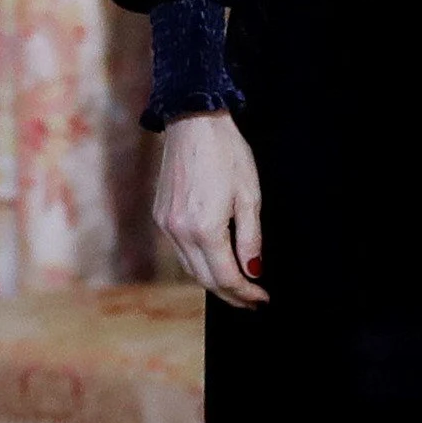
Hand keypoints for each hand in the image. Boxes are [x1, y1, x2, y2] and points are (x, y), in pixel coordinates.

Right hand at [153, 110, 266, 307]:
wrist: (193, 122)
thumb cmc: (226, 153)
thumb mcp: (249, 196)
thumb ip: (251, 239)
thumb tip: (253, 270)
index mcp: (204, 228)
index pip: (226, 277)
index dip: (245, 293)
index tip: (261, 299)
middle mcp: (180, 232)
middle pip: (205, 279)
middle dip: (230, 294)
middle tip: (251, 301)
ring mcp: (166, 225)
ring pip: (190, 268)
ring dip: (213, 282)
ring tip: (236, 286)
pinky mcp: (160, 216)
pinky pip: (180, 251)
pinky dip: (198, 263)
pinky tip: (214, 262)